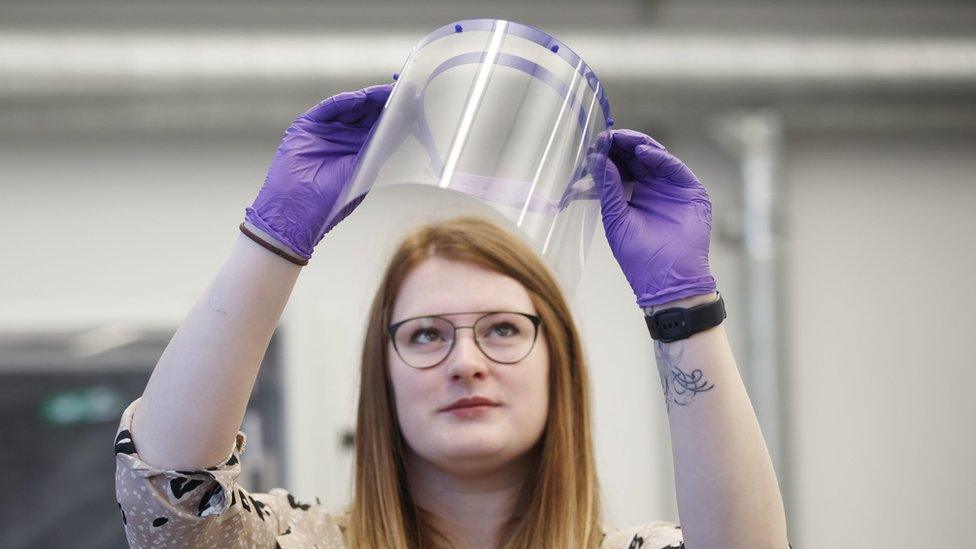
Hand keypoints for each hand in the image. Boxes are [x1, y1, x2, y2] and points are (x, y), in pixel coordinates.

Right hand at [244, 83, 391, 260]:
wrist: (298, 210)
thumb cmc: (332, 199)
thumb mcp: (366, 170)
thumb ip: (382, 147)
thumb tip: (403, 126)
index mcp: (361, 151)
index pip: (382, 127)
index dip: (397, 115)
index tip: (413, 103)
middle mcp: (345, 138)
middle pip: (368, 113)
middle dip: (385, 102)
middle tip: (403, 91)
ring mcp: (326, 131)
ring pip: (351, 107)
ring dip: (369, 98)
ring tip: (386, 92)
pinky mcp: (307, 126)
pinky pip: (329, 108)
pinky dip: (345, 102)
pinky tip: (361, 98)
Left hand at [589, 129, 716, 306]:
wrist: (666, 279)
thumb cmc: (639, 257)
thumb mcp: (616, 218)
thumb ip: (608, 189)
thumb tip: (596, 159)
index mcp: (632, 196)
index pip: (619, 168)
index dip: (607, 155)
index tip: (594, 144)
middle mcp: (652, 188)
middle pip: (635, 158)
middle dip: (620, 146)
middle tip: (606, 136)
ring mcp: (671, 188)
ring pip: (653, 157)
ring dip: (636, 145)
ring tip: (620, 138)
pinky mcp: (690, 190)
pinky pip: (673, 167)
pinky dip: (658, 157)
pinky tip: (641, 151)